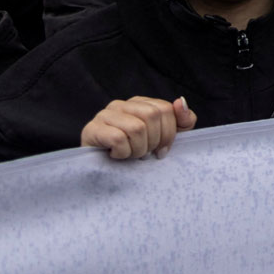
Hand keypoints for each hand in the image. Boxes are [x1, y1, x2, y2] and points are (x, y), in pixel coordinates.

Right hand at [80, 96, 195, 159]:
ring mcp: (104, 115)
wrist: (103, 172)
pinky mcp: (91, 129)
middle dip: (154, 141)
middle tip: (146, 154)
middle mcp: (121, 104)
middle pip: (151, 116)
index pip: (165, 109)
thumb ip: (182, 120)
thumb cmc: (137, 152)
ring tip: (131, 155)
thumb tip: (181, 101)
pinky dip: (123, 153)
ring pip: (136, 128)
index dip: (169, 133)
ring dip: (138, 149)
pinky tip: (117, 156)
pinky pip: (118, 138)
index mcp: (140, 103)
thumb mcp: (166, 137)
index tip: (163, 150)